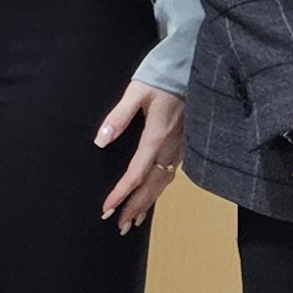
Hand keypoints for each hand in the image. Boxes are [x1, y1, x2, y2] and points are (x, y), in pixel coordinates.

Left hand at [96, 82, 184, 233]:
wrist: (191, 67)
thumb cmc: (162, 76)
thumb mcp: (137, 91)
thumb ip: (118, 116)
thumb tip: (101, 140)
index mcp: (157, 136)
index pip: (137, 173)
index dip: (122, 193)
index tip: (107, 208)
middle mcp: (170, 147)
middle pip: (151, 186)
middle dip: (134, 207)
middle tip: (119, 226)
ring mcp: (179, 147)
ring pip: (162, 183)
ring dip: (147, 204)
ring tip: (133, 222)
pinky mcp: (183, 145)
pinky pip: (170, 175)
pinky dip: (158, 191)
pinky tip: (151, 199)